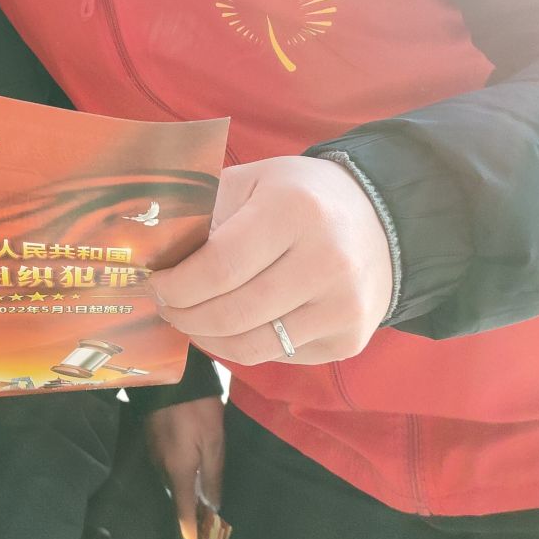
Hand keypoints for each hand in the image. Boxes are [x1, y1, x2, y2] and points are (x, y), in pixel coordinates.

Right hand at [144, 397, 223, 538]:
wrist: (173, 377)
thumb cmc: (197, 410)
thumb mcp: (214, 443)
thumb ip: (214, 476)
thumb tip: (213, 505)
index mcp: (178, 470)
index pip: (182, 510)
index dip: (189, 530)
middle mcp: (161, 465)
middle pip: (176, 495)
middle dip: (189, 506)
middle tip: (208, 515)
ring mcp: (153, 451)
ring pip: (171, 478)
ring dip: (184, 486)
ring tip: (203, 489)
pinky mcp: (151, 438)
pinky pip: (166, 463)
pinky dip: (178, 469)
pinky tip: (191, 461)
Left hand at [149, 156, 390, 365]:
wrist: (383, 219)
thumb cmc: (299, 197)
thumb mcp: (251, 182)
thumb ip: (204, 213)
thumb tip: (154, 256)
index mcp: (294, 211)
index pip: (219, 267)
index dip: (177, 285)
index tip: (157, 284)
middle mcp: (326, 261)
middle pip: (231, 314)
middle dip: (185, 316)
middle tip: (168, 307)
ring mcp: (342, 307)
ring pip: (252, 347)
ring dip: (208, 340)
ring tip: (192, 321)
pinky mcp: (349, 338)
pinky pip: (279, 356)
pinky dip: (245, 346)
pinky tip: (236, 324)